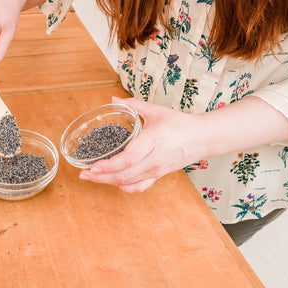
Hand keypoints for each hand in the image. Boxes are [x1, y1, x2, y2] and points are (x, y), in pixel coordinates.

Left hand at [79, 97, 203, 192]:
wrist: (203, 138)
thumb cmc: (180, 124)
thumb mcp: (156, 111)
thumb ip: (133, 105)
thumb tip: (113, 99)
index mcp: (153, 141)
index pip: (128, 159)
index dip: (108, 166)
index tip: (93, 166)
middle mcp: (154, 159)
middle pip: (124, 175)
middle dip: (101, 177)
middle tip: (84, 174)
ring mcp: (157, 170)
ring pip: (129, 183)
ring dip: (108, 182)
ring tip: (92, 178)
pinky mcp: (158, 176)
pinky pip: (139, 187)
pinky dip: (124, 187)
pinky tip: (112, 182)